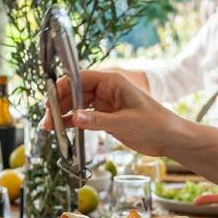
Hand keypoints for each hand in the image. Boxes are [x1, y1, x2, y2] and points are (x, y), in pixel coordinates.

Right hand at [52, 69, 187, 155]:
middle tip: (46, 118)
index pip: (81, 78)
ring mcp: (106, 104)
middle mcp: (107, 90)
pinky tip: (61, 129)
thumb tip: (73, 117)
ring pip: (78, 105)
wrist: (171, 138)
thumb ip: (98, 120)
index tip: (50, 98)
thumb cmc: (154, 124)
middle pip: (75, 92)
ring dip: (64, 114)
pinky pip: (85, 117)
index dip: (63, 86)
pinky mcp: (107, 117)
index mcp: (112, 82)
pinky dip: (73, 122)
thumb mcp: (125, 123)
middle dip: (60, 103)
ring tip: (49, 126)